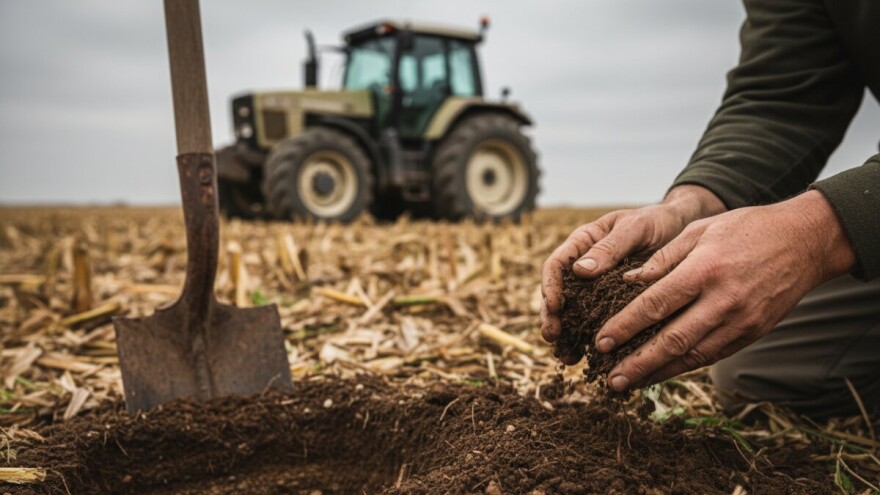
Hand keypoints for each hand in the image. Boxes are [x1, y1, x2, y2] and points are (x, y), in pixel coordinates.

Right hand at [541, 186, 725, 363]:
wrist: (682, 228)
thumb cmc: (657, 222)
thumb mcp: (635, 228)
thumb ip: (610, 247)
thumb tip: (579, 270)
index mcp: (583, 244)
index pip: (556, 265)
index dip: (551, 286)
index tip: (556, 306)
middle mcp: (584, 267)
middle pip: (558, 294)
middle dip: (553, 318)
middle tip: (553, 337)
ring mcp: (596, 287)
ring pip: (573, 313)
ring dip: (567, 336)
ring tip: (569, 357)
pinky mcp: (612, 303)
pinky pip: (597, 322)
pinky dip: (591, 340)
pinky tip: (590, 359)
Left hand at [598, 190, 856, 391]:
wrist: (805, 241)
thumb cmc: (746, 228)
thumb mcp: (700, 231)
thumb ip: (663, 259)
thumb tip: (628, 282)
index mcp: (704, 270)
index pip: (655, 305)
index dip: (625, 326)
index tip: (601, 342)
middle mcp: (722, 300)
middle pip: (671, 340)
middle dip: (636, 363)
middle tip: (609, 379)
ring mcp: (740, 321)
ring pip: (692, 355)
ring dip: (657, 373)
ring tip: (629, 383)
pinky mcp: (753, 333)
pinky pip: (712, 355)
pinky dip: (684, 366)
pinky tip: (661, 372)